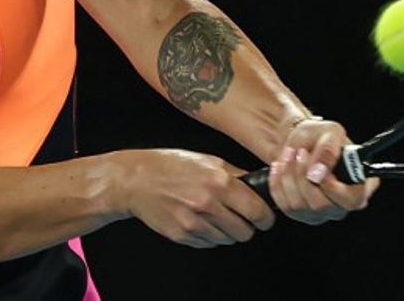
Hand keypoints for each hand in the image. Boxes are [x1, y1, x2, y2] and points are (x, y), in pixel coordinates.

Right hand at [118, 149, 275, 247]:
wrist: (137, 180)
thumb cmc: (171, 166)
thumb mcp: (208, 160)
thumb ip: (235, 175)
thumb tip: (259, 186)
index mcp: (220, 182)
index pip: (257, 211)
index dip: (265, 218)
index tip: (265, 219)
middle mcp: (208, 203)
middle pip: (245, 232)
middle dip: (246, 226)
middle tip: (240, 218)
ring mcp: (194, 222)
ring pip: (227, 240)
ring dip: (226, 232)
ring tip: (215, 216)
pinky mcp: (182, 235)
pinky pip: (208, 244)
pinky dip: (208, 236)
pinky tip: (199, 220)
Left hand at [265, 118, 379, 224]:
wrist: (302, 141)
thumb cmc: (322, 137)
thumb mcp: (330, 132)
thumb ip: (328, 150)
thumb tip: (318, 173)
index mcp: (359, 186)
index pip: (351, 201)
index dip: (332, 188)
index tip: (317, 170)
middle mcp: (341, 205)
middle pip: (320, 205)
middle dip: (303, 175)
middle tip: (300, 152)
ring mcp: (319, 213)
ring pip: (298, 205)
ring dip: (288, 174)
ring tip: (290, 153)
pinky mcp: (299, 213)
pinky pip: (283, 203)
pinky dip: (277, 181)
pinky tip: (281, 166)